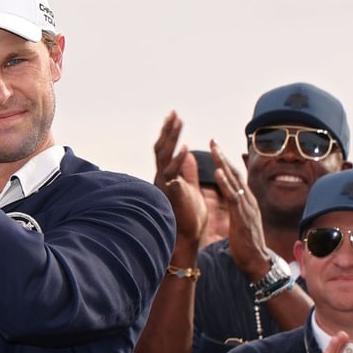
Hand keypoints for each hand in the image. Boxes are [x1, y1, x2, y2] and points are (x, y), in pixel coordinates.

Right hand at [153, 111, 207, 245]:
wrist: (185, 238)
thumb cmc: (188, 216)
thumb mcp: (189, 188)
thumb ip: (188, 172)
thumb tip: (190, 155)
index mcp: (166, 176)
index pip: (165, 150)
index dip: (169, 133)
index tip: (175, 117)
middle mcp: (161, 178)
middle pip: (161, 149)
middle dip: (168, 130)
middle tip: (174, 113)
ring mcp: (164, 185)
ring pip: (164, 157)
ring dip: (171, 139)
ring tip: (178, 123)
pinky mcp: (170, 194)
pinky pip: (173, 174)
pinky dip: (178, 161)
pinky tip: (186, 149)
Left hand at [209, 140, 269, 280]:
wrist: (257, 261)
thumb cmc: (245, 242)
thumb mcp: (238, 219)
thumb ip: (234, 206)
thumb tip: (229, 196)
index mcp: (246, 200)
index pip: (234, 176)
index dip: (225, 161)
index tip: (215, 147)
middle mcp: (248, 200)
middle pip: (234, 173)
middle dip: (223, 156)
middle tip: (213, 141)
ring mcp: (247, 207)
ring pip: (234, 181)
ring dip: (223, 164)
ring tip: (214, 149)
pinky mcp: (242, 217)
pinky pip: (233, 197)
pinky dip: (226, 183)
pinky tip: (218, 172)